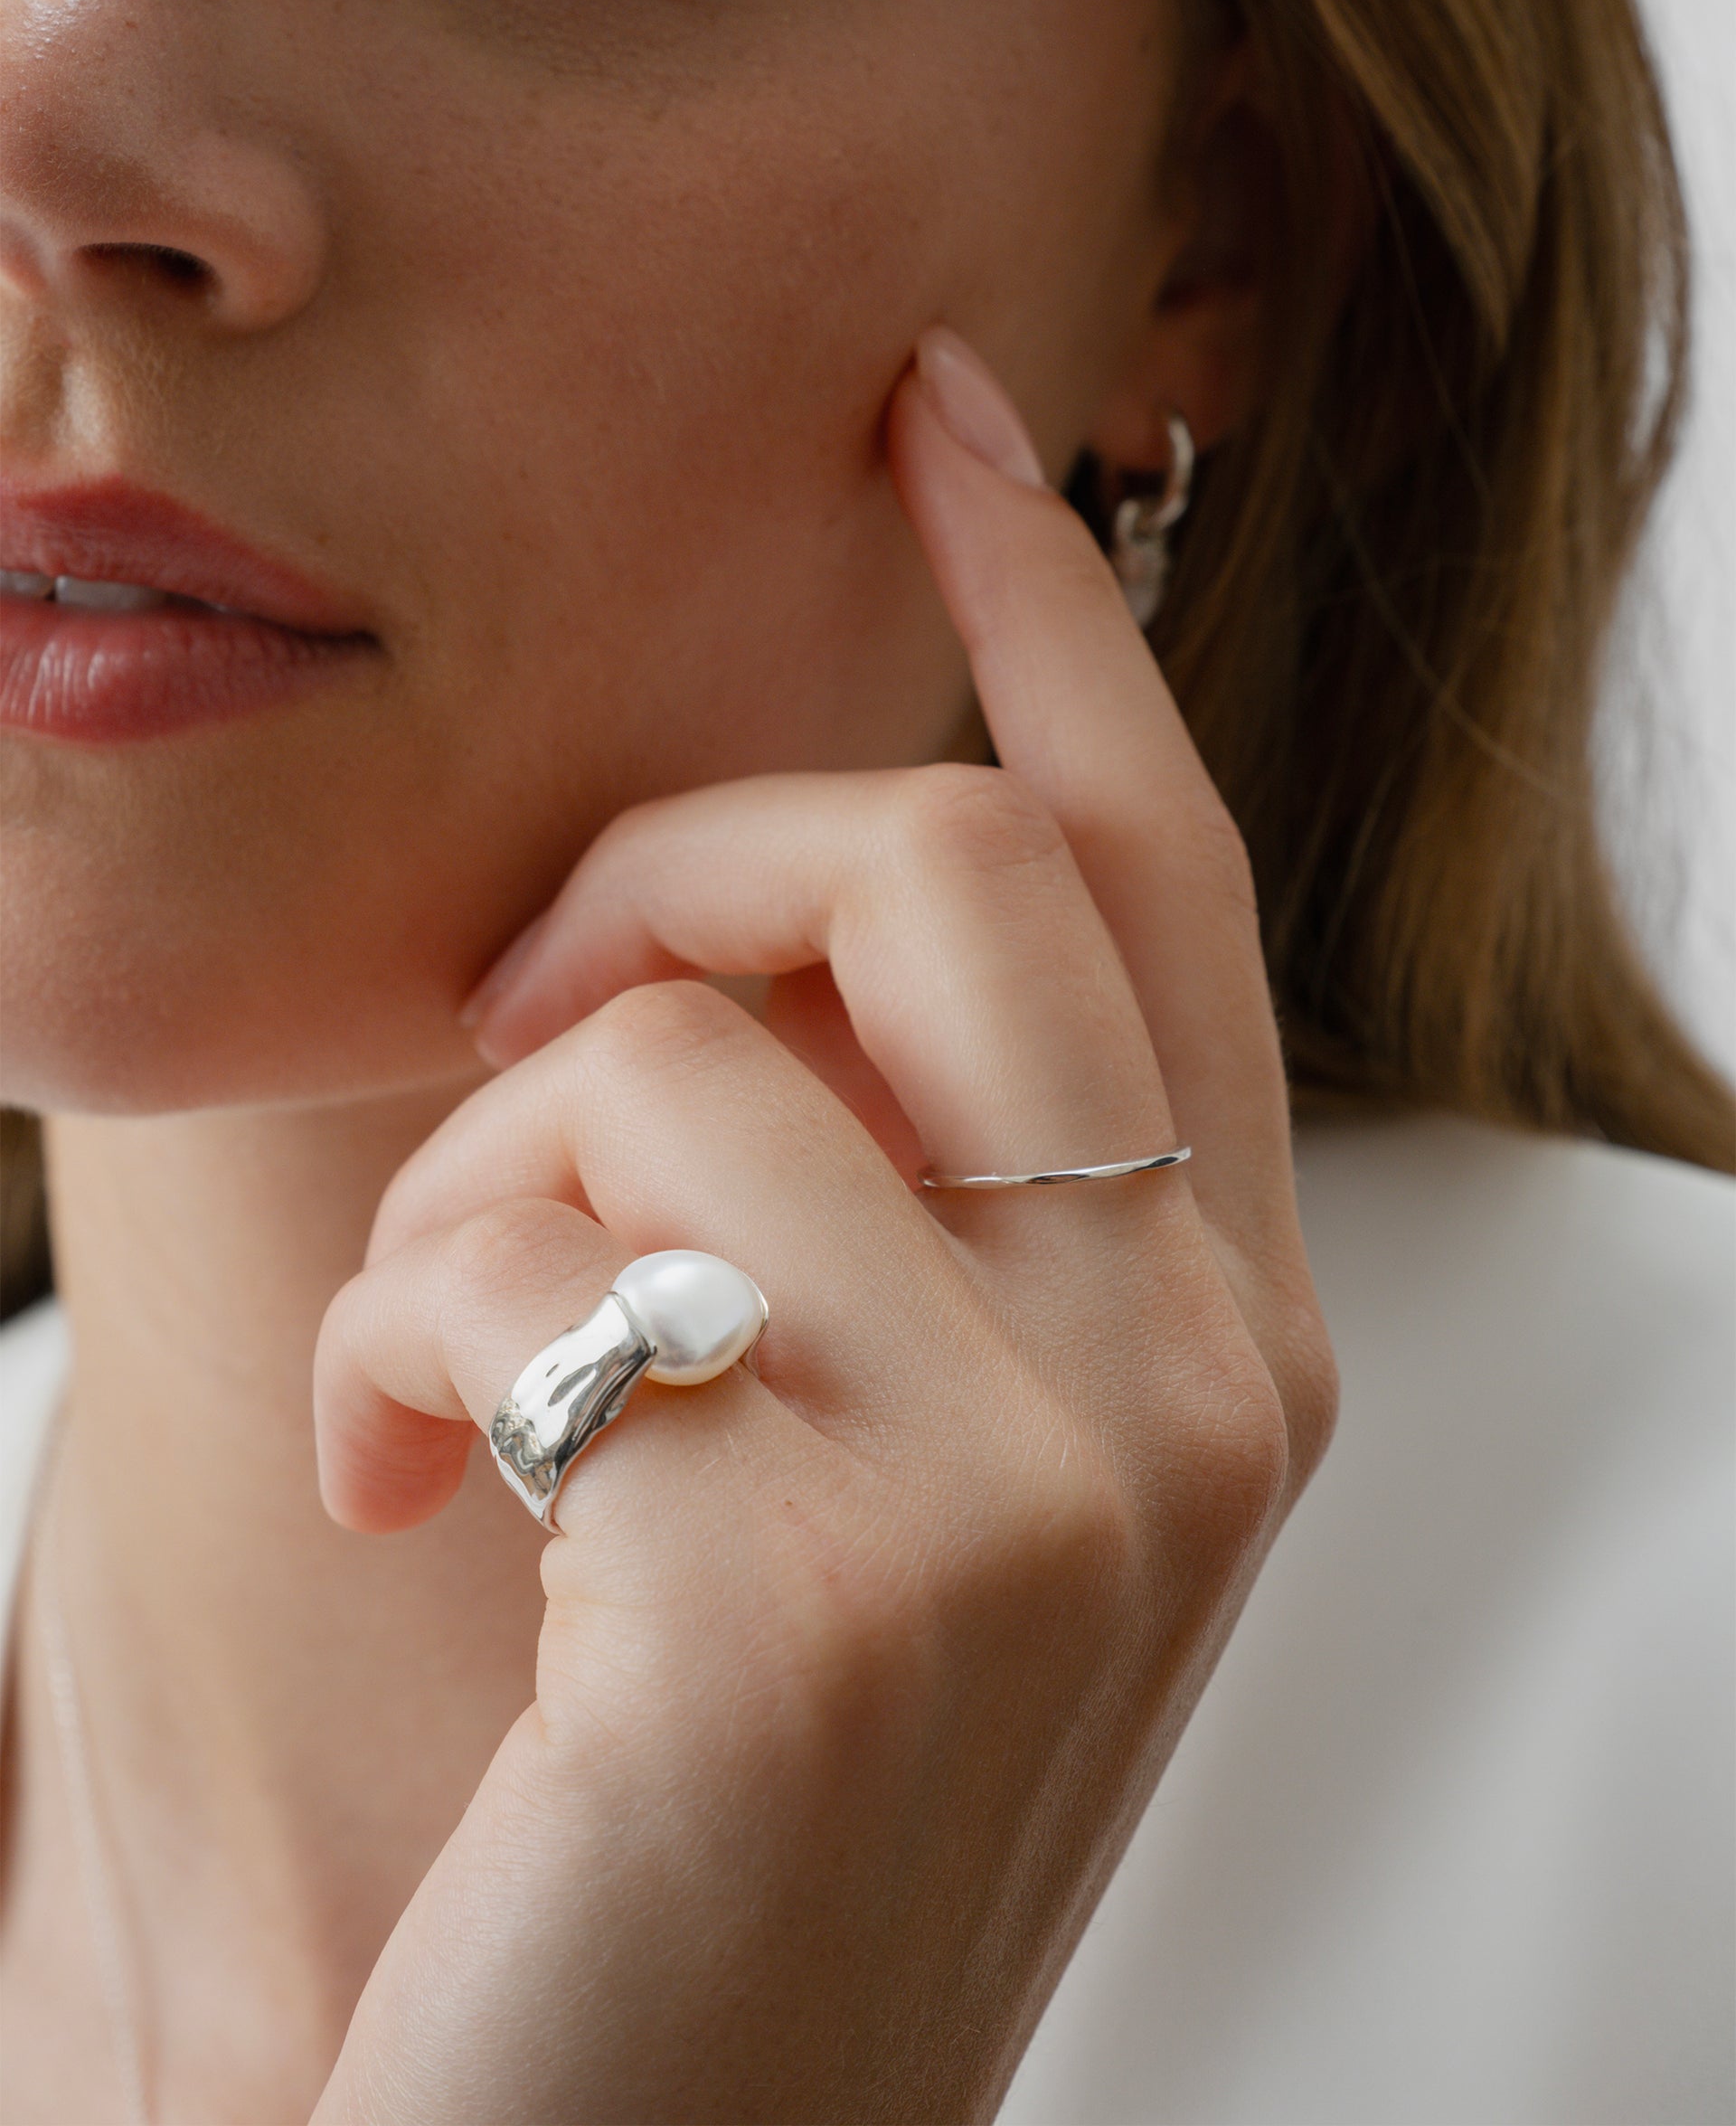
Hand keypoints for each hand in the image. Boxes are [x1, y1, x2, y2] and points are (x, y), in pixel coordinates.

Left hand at [309, 329, 1335, 2125]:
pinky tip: (424, 1493)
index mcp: (1214, 1329)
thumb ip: (904, 1202)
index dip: (1041, 607)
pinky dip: (422, 1324)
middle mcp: (1191, 1374)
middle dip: (663, 871)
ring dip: (482, 1177)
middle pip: (934, 860)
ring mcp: (1055, 1473)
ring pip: (689, 1039)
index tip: (940, 417)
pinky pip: (557, 1229)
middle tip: (521, 1037)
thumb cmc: (747, 1806)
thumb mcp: (896, 1469)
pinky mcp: (841, 1572)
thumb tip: (732, 953)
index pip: (1153, 865)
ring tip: (461, 1374)